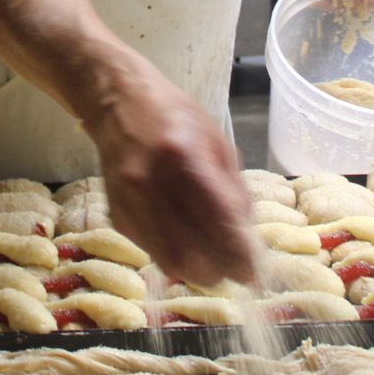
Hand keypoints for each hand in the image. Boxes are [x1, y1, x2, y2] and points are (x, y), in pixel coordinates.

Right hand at [82, 70, 259, 287]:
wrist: (120, 103)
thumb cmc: (175, 117)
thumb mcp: (216, 142)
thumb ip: (233, 190)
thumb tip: (247, 236)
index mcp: (182, 158)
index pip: (217, 223)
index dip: (240, 254)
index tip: (256, 271)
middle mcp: (150, 185)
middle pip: (190, 255)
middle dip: (220, 271)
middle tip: (238, 270)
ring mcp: (129, 203)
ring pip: (169, 261)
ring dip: (199, 271)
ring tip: (217, 264)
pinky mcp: (117, 216)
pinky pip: (152, 250)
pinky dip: (176, 255)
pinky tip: (188, 242)